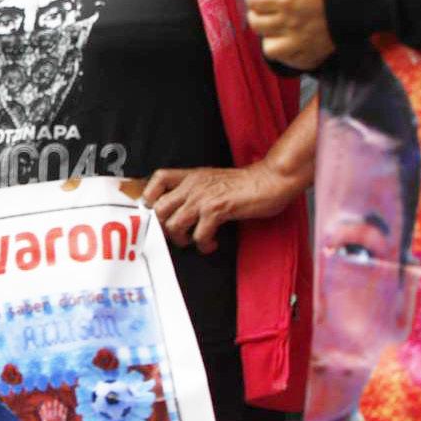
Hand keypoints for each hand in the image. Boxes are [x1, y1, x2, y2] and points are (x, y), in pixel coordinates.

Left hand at [144, 162, 301, 253]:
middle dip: (163, 226)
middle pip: (159, 207)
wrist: (270, 180)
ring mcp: (204, 197)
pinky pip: (199, 234)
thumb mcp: (213, 179)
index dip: (150, 195)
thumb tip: (180, 206)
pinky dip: (203, 244)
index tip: (154, 211)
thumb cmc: (245, 184)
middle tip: (175, 235)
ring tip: (193, 241)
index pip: (158, 178)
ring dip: (181, 239)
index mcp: (191, 175)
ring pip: (174, 224)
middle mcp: (193, 185)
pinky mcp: (217, 210)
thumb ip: (195, 189)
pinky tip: (211, 244)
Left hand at [247, 0, 334, 70]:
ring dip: (269, 38)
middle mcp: (288, 23)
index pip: (253, 2)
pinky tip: (290, 45)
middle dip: (255, 14)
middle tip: (263, 9)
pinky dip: (288, 56)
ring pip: (270, 48)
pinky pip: (294, 62)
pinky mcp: (315, 53)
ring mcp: (301, 41)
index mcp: (284, 0)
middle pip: (257, 25)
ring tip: (276, 30)